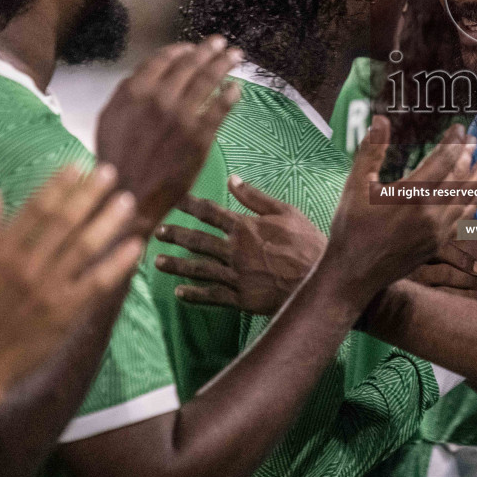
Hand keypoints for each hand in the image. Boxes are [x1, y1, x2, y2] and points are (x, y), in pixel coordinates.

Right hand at [0, 165, 141, 405]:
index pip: (35, 210)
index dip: (59, 186)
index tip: (77, 166)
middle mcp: (26, 268)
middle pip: (65, 222)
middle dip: (89, 194)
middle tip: (109, 173)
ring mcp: (48, 292)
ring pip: (85, 247)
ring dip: (108, 221)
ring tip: (126, 201)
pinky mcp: (66, 315)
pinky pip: (98, 283)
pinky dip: (118, 264)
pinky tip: (135, 246)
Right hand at [95, 37, 242, 232]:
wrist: (130, 195)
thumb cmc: (116, 160)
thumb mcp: (108, 120)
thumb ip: (125, 95)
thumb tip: (140, 77)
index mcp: (134, 92)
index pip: (162, 60)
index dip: (180, 50)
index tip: (191, 48)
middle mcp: (159, 99)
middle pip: (189, 65)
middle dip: (208, 50)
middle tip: (220, 43)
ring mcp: (181, 116)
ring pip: (208, 80)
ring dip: (224, 63)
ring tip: (235, 56)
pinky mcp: (200, 136)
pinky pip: (220, 108)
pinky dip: (230, 94)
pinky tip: (236, 88)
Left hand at [153, 174, 325, 313]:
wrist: (319, 278)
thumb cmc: (307, 242)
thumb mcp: (286, 212)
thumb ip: (256, 197)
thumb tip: (233, 179)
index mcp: (245, 227)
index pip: (210, 212)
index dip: (190, 205)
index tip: (173, 200)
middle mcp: (235, 250)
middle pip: (197, 240)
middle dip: (175, 235)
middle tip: (156, 232)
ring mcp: (236, 275)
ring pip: (198, 268)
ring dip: (176, 265)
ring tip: (157, 262)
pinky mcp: (241, 298)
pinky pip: (212, 295)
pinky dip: (194, 294)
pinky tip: (179, 293)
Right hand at [324, 117, 476, 303]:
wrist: (354, 273)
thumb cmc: (350, 228)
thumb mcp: (355, 186)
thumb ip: (371, 151)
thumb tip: (381, 120)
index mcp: (412, 195)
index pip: (443, 160)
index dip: (453, 142)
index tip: (459, 129)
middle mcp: (431, 213)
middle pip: (460, 178)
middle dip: (469, 157)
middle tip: (475, 141)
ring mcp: (437, 231)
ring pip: (466, 200)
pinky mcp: (438, 245)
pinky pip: (463, 220)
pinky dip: (473, 204)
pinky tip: (476, 196)